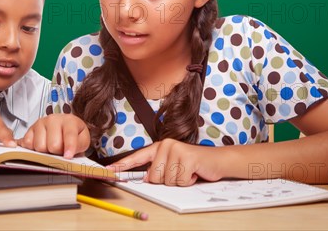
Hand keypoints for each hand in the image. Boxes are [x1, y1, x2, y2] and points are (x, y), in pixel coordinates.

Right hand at [17, 114, 89, 158]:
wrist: (64, 126)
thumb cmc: (74, 134)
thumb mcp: (83, 140)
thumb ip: (79, 146)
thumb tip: (68, 155)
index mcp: (69, 120)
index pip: (69, 134)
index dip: (69, 147)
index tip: (68, 156)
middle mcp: (53, 119)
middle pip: (53, 145)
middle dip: (57, 152)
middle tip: (60, 150)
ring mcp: (40, 123)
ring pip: (40, 147)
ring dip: (45, 152)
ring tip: (50, 147)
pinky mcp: (30, 129)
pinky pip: (28, 144)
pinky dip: (33, 149)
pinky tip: (41, 145)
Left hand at [107, 139, 225, 185]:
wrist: (216, 160)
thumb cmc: (193, 165)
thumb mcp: (173, 166)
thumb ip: (158, 170)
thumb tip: (147, 178)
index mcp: (159, 147)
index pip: (138, 157)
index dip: (123, 165)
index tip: (110, 170)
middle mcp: (166, 145)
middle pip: (154, 177)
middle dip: (167, 181)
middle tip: (180, 172)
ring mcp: (176, 150)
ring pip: (167, 181)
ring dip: (179, 181)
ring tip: (188, 172)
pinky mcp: (187, 157)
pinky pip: (180, 181)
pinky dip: (188, 181)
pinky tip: (194, 173)